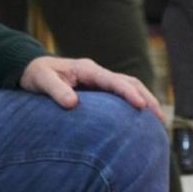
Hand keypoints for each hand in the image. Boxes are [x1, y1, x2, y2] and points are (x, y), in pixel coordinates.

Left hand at [19, 55, 157, 111]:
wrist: (32, 69)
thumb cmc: (37, 75)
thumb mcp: (42, 80)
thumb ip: (56, 91)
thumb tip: (73, 104)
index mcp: (88, 69)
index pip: (114, 80)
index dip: (129, 93)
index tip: (141, 106)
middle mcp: (98, 73)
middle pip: (130, 83)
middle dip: (147, 99)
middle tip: (160, 119)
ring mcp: (100, 81)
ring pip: (130, 88)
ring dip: (145, 101)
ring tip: (158, 122)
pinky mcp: (99, 90)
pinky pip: (121, 96)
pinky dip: (134, 105)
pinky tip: (140, 122)